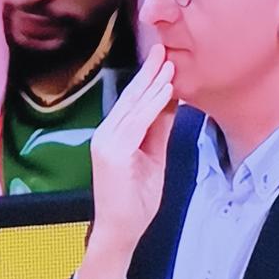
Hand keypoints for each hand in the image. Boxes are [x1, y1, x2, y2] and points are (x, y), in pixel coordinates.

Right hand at [75, 44, 176, 278]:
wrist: (120, 231)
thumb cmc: (136, 200)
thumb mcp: (154, 158)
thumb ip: (159, 130)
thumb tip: (172, 102)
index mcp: (114, 133)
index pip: (134, 101)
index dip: (150, 79)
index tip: (166, 59)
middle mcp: (106, 133)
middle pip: (131, 97)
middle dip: (150, 72)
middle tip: (165, 48)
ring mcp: (106, 142)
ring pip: (133, 106)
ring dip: (153, 84)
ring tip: (169, 63)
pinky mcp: (111, 152)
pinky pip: (136, 123)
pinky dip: (152, 105)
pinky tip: (165, 90)